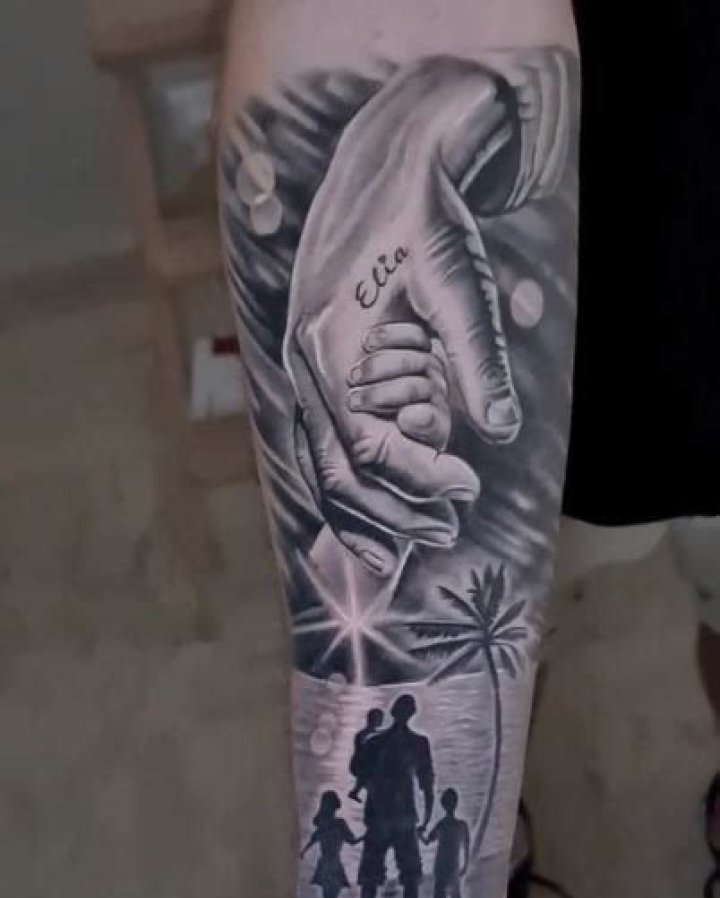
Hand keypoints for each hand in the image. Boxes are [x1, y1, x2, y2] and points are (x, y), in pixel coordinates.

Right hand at [285, 58, 521, 576]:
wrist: (388, 160)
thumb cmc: (426, 217)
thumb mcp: (461, 280)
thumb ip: (477, 358)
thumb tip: (500, 431)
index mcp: (327, 344)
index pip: (362, 446)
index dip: (414, 481)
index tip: (467, 491)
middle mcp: (304, 365)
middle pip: (334, 471)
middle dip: (391, 512)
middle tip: (449, 530)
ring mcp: (306, 369)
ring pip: (323, 465)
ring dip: (372, 509)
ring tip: (420, 539)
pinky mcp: (323, 369)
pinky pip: (330, 442)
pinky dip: (360, 479)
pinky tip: (387, 509)